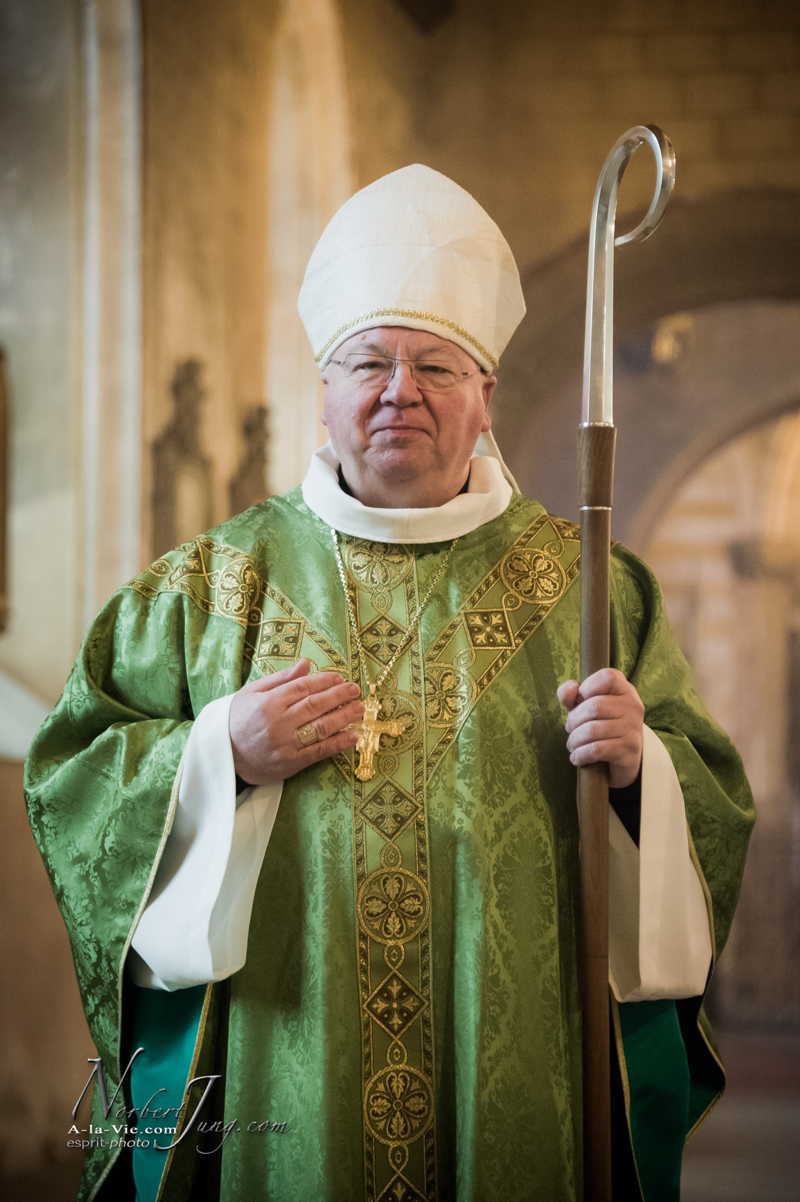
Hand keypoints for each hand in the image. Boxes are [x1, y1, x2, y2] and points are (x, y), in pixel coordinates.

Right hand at [229, 659, 362, 786]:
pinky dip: (338, 744)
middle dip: (339, 696)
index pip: (303, 688)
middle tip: (355, 690)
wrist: (224, 756)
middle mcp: (278, 723)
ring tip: (359, 709)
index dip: (324, 681)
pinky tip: (353, 736)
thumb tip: (306, 663)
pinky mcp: (291, 763)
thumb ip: (281, 678)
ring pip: (321, 728)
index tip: (340, 677)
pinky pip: (319, 752)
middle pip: (315, 706)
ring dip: (344, 717)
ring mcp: (285, 744)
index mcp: (268, 702)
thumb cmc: (238, 719)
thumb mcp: (252, 692)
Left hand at [556, 668, 643, 788]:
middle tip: (570, 729)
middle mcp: (633, 706)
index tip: (580, 701)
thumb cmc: (600, 724)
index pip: (607, 677)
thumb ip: (571, 693)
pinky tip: (577, 757)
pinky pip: (597, 750)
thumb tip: (570, 690)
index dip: (587, 687)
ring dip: (574, 740)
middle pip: (594, 707)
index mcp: (624, 689)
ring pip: (592, 730)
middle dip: (573, 720)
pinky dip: (580, 754)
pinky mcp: (630, 750)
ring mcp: (633, 728)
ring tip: (572, 744)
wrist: (622, 756)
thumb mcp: (584, 705)